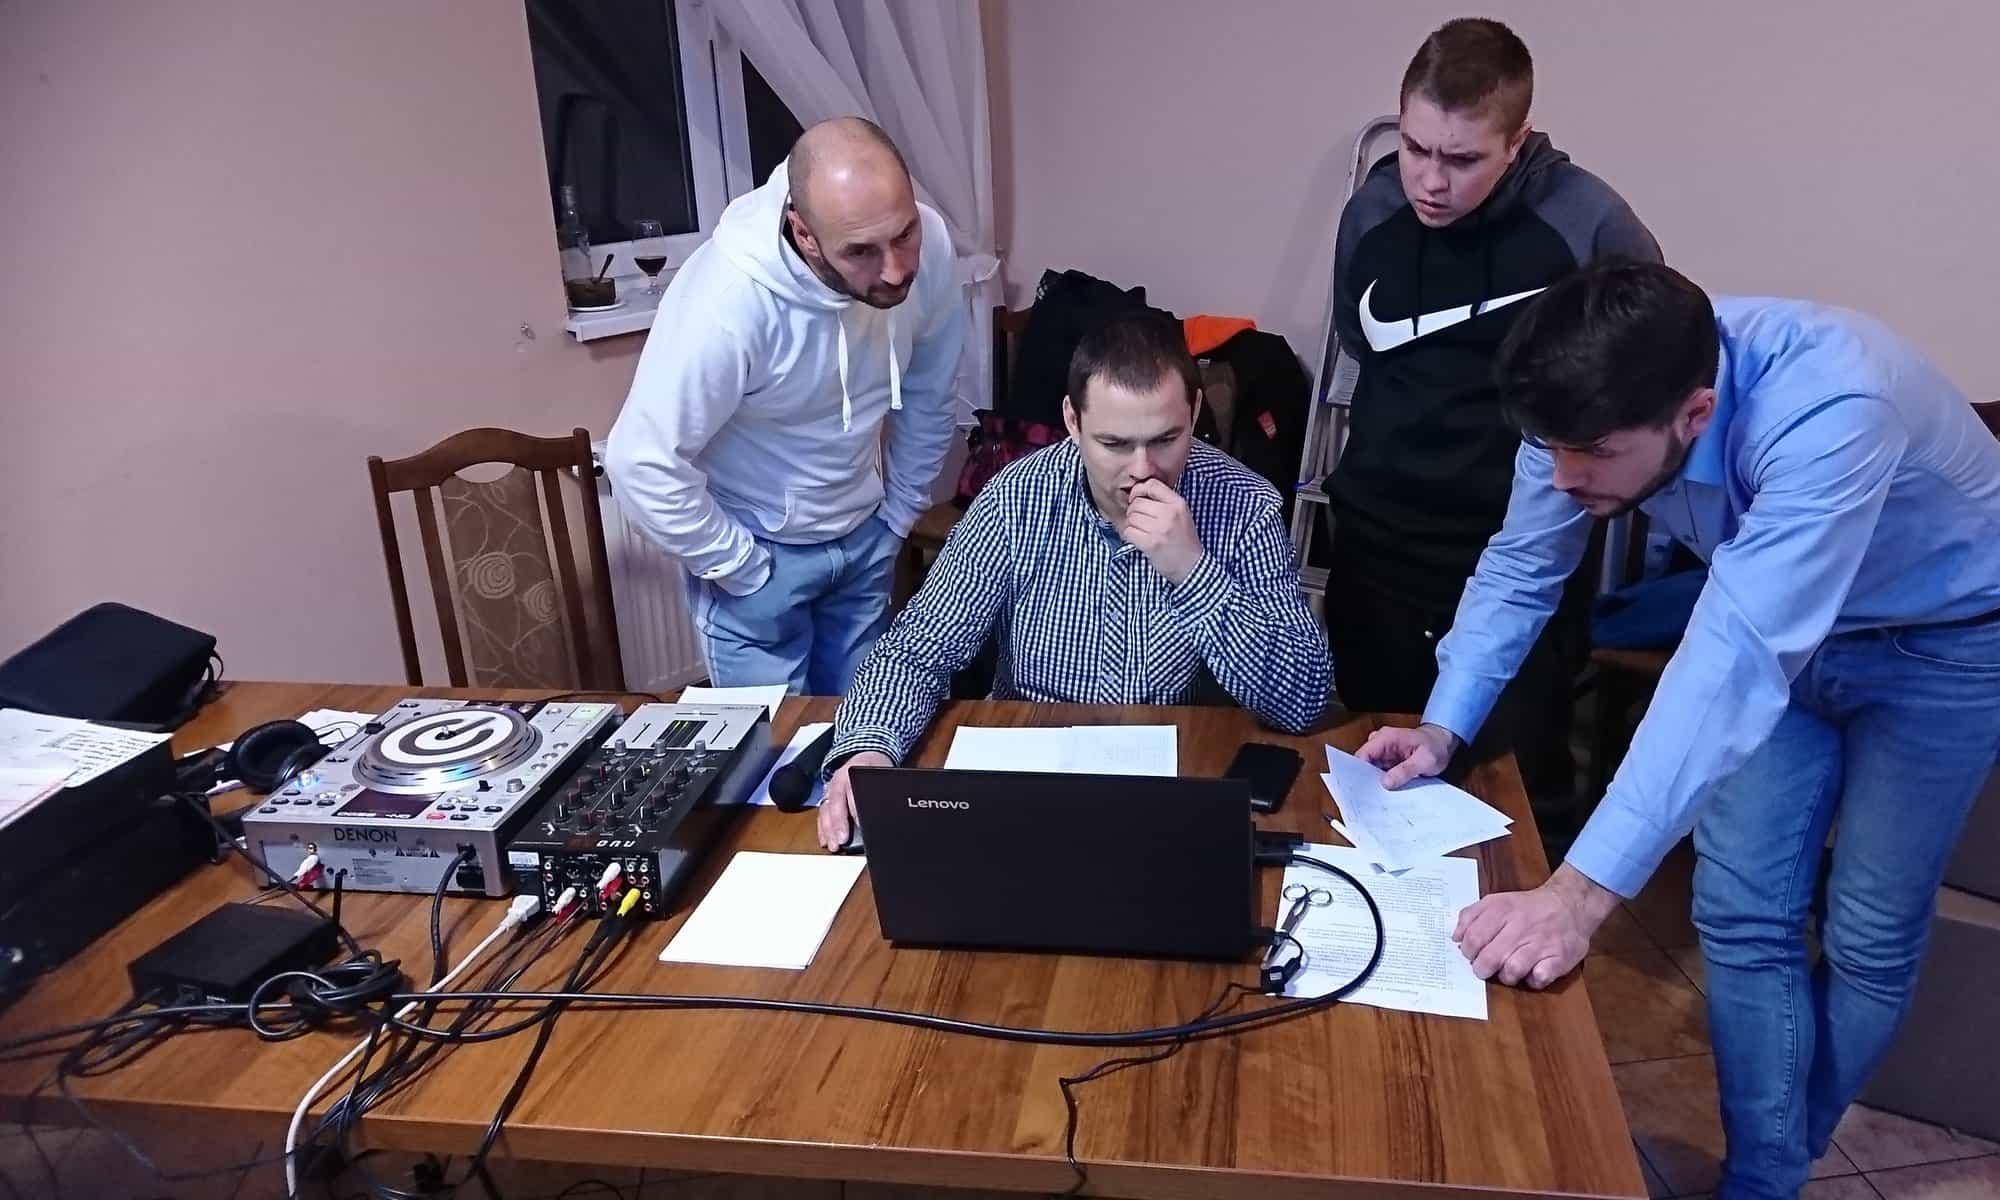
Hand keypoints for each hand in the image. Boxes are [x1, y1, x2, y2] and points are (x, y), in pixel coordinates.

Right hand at [817, 751, 891, 850]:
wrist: (864, 754)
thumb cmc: (874, 766)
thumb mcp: (881, 774)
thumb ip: (880, 791)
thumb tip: (885, 810)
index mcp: (852, 772)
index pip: (852, 791)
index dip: (855, 810)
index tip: (860, 825)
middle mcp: (837, 781)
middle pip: (835, 804)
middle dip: (837, 824)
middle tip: (842, 840)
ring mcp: (830, 790)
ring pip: (825, 810)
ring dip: (828, 830)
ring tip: (833, 845)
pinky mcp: (826, 798)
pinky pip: (822, 815)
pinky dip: (823, 829)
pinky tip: (825, 840)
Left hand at [1120, 479, 1203, 584]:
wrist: (1191, 565)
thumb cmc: (1183, 539)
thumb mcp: (1181, 514)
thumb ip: (1164, 501)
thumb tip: (1137, 491)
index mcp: (1178, 503)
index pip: (1151, 485)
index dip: (1139, 490)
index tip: (1137, 499)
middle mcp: (1169, 513)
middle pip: (1137, 503)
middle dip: (1134, 512)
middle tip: (1140, 521)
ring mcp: (1160, 529)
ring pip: (1131, 517)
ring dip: (1132, 524)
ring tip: (1142, 531)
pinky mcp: (1150, 543)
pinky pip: (1128, 531)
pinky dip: (1130, 535)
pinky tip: (1138, 539)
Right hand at [1356, 722, 1460, 787]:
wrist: (1443, 742)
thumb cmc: (1436, 747)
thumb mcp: (1425, 760)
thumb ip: (1405, 770)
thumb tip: (1386, 782)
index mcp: (1386, 738)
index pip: (1363, 755)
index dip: (1358, 772)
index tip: (1362, 788)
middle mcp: (1381, 742)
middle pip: (1364, 763)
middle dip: (1366, 779)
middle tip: (1373, 796)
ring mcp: (1383, 751)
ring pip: (1370, 769)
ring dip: (1375, 781)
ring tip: (1382, 795)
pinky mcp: (1387, 759)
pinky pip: (1379, 771)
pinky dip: (1382, 781)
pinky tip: (1388, 791)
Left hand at [1453, 864, 1619, 988]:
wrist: (1570, 904)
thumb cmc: (1527, 908)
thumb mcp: (1497, 901)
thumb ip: (1471, 916)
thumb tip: (1456, 938)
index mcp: (1502, 910)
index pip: (1474, 938)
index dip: (1468, 952)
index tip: (1471, 955)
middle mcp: (1520, 926)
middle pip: (1490, 958)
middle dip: (1482, 969)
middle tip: (1485, 968)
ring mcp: (1541, 943)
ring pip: (1512, 971)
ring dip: (1506, 976)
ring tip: (1509, 970)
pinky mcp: (1559, 958)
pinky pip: (1538, 979)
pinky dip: (1532, 980)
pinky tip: (1532, 971)